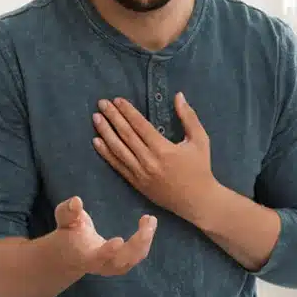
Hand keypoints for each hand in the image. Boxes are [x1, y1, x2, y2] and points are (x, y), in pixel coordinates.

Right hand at [53, 196, 155, 275]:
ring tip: (150, 219)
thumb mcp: (64, 220)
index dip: (108, 251)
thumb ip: (68, 211)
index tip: (119, 240)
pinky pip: (138, 255)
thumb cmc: (68, 234)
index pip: (97, 257)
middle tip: (147, 223)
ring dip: (145, 240)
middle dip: (136, 244)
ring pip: (133, 259)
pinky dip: (146, 240)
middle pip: (121, 261)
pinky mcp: (123, 264)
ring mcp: (113, 267)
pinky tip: (150, 222)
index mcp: (85, 257)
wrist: (71, 256)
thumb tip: (76, 200)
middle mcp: (101, 266)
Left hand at [91, 93, 217, 221]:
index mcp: (163, 149)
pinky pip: (117, 166)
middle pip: (126, 135)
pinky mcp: (136, 183)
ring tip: (96, 118)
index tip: (117, 100)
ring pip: (118, 150)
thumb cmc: (200, 168)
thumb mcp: (200, 140)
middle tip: (101, 103)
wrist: (197, 201)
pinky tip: (97, 141)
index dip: (127, 112)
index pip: (140, 126)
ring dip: (105, 132)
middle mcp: (148, 161)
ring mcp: (140, 174)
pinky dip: (106, 153)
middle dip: (112, 117)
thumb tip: (178, 95)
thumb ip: (189, 117)